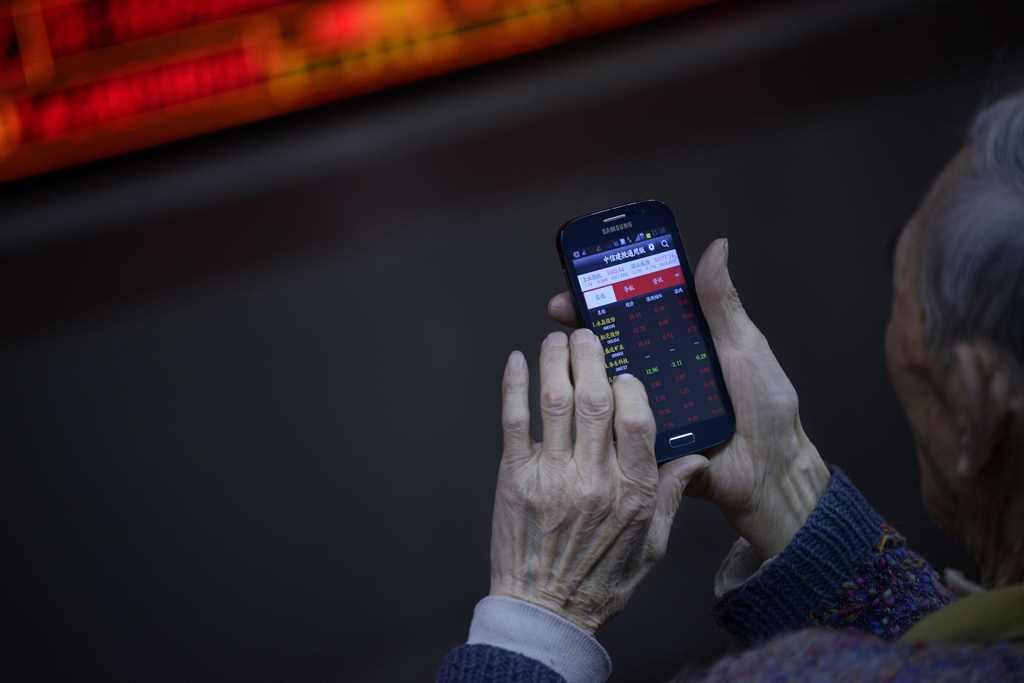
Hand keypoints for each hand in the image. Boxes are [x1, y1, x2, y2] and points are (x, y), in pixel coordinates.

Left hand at [491, 329, 708, 633]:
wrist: (546, 611)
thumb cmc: (601, 580)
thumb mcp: (652, 544)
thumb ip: (670, 495)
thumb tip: (697, 457)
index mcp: (632, 490)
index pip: (638, 419)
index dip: (630, 385)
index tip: (623, 372)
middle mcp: (594, 477)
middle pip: (594, 400)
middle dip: (590, 357)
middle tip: (586, 335)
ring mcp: (552, 476)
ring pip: (555, 402)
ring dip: (554, 362)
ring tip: (556, 340)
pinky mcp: (515, 479)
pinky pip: (514, 423)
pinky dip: (513, 387)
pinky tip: (516, 361)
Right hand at [547, 239, 829, 559]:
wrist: (771, 472)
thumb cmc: (766, 407)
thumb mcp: (744, 347)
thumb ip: (721, 303)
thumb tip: (717, 246)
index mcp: (682, 346)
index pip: (636, 315)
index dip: (606, 299)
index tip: (578, 287)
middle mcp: (661, 373)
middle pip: (615, 347)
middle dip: (584, 332)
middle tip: (559, 318)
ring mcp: (651, 408)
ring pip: (611, 386)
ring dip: (586, 373)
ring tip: (563, 356)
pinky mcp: (646, 441)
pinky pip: (618, 426)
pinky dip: (599, 417)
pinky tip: (576, 404)